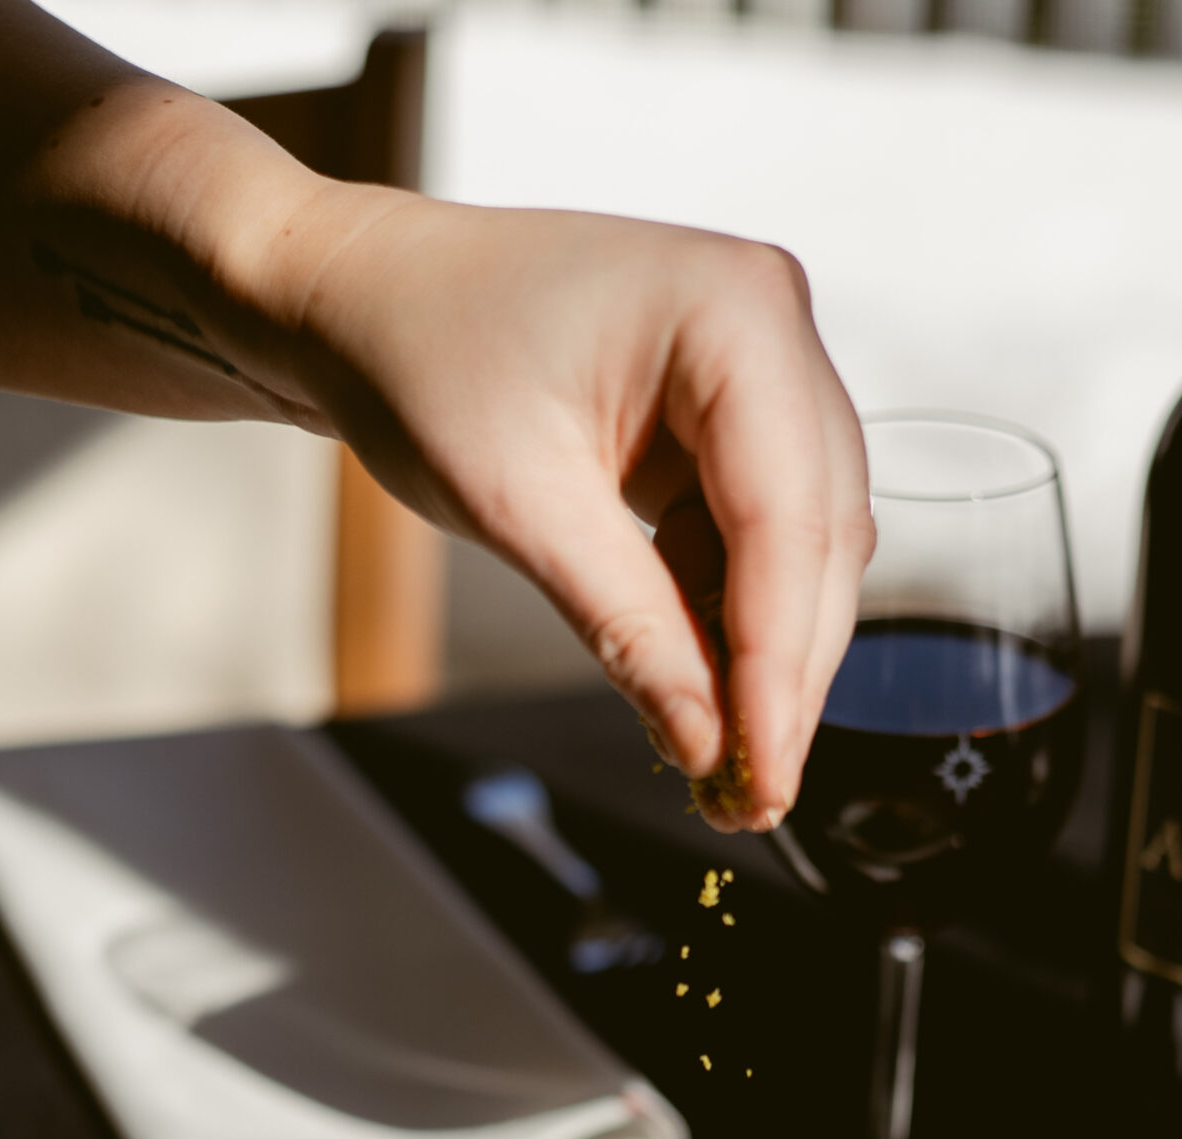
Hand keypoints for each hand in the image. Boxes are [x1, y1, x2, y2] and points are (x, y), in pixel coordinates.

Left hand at [252, 187, 872, 830]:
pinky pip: (759, 536)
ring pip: (803, 547)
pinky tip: (701, 693)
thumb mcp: (519, 503)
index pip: (788, 519)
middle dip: (783, 675)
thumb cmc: (421, 356)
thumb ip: (627, 625)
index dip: (779, 664)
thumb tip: (704, 741)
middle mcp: (772, 325)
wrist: (364, 297)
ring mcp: (759, 368)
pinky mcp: (729, 416)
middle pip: (817, 538)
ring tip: (725, 765)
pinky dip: (732, 619)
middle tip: (753, 797)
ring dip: (766, 657)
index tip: (764, 773)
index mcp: (733, 312)